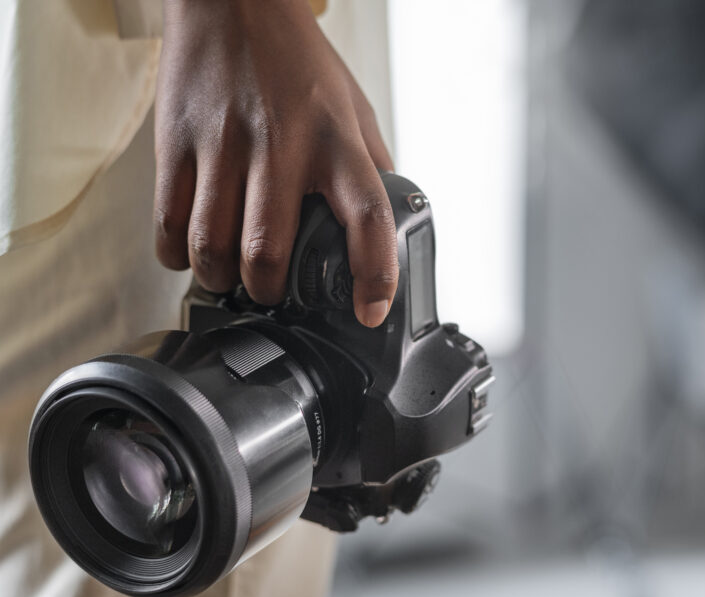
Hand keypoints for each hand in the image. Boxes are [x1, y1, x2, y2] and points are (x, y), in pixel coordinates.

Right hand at [154, 0, 397, 326]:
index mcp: (337, 140)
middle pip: (268, 252)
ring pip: (211, 247)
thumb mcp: (354, 108)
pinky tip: (191, 252)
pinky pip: (169, 222)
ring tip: (230, 277)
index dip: (375, 274)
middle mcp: (282, 143)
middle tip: (272, 294)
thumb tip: (388, 227)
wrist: (234, 0)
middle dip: (268, 293)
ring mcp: (223, 143)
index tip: (370, 311)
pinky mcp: (176, 141)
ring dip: (221, 280)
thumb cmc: (298, 60)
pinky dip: (177, 255)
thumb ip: (371, 169)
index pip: (369, 216)